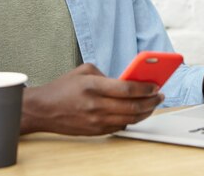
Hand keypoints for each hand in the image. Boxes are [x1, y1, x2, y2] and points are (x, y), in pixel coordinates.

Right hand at [20, 63, 163, 135]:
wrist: (42, 110)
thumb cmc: (63, 88)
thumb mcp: (83, 71)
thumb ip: (106, 75)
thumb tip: (127, 81)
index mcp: (93, 86)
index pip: (127, 89)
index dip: (145, 88)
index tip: (156, 85)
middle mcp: (95, 105)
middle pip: (132, 106)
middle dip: (151, 101)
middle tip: (160, 95)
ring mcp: (96, 121)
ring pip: (129, 119)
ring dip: (145, 112)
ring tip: (153, 104)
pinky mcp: (95, 131)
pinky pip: (120, 127)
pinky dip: (133, 120)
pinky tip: (139, 112)